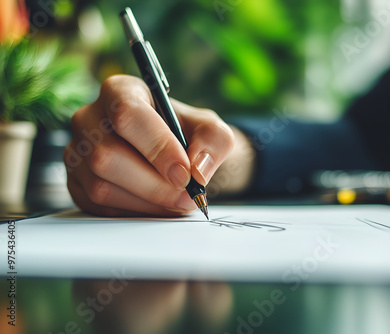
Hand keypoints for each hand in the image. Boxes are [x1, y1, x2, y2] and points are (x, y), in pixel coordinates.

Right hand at [64, 75, 234, 215]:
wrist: (175, 155)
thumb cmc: (188, 135)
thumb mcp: (211, 131)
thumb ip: (214, 142)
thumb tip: (196, 169)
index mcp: (120, 91)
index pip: (127, 114)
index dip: (157, 147)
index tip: (185, 173)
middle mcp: (89, 118)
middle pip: (107, 155)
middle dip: (154, 184)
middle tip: (187, 196)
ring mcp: (77, 152)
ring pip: (101, 186)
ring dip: (147, 203)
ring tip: (177, 202)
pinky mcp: (77, 183)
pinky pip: (98, 207)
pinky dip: (135, 213)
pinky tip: (157, 206)